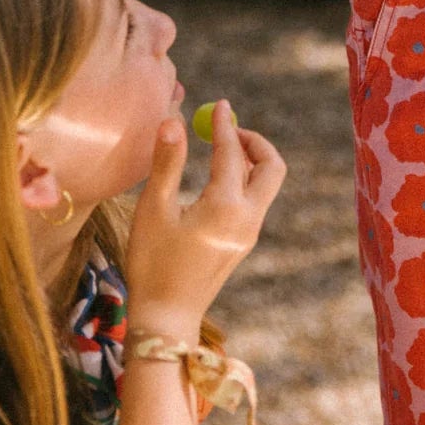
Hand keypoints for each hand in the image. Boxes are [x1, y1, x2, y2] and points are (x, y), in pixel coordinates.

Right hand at [126, 100, 285, 341]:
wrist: (166, 320)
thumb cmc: (152, 264)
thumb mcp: (154, 210)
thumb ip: (168, 162)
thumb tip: (173, 120)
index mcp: (226, 206)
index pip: (231, 152)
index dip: (224, 125)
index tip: (220, 104)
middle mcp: (247, 217)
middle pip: (272, 166)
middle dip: (255, 142)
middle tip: (227, 130)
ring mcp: (249, 233)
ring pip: (265, 184)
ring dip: (251, 160)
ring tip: (220, 149)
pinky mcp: (243, 243)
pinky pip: (254, 200)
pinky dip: (244, 180)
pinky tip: (217, 180)